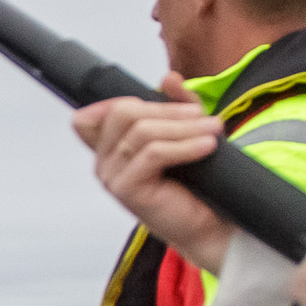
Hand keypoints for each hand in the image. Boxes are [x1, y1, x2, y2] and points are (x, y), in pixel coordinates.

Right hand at [68, 81, 233, 271]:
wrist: (210, 227)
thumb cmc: (196, 186)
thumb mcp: (186, 133)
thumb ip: (176, 105)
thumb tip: (168, 78)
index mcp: (109, 149)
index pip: (91, 116)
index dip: (119, 102)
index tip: (162, 102)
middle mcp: (103, 162)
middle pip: (123, 113)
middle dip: (167, 110)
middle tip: (202, 117)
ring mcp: (111, 177)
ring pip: (142, 131)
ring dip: (184, 128)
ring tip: (214, 131)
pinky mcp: (126, 189)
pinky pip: (153, 153)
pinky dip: (186, 146)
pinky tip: (208, 146)